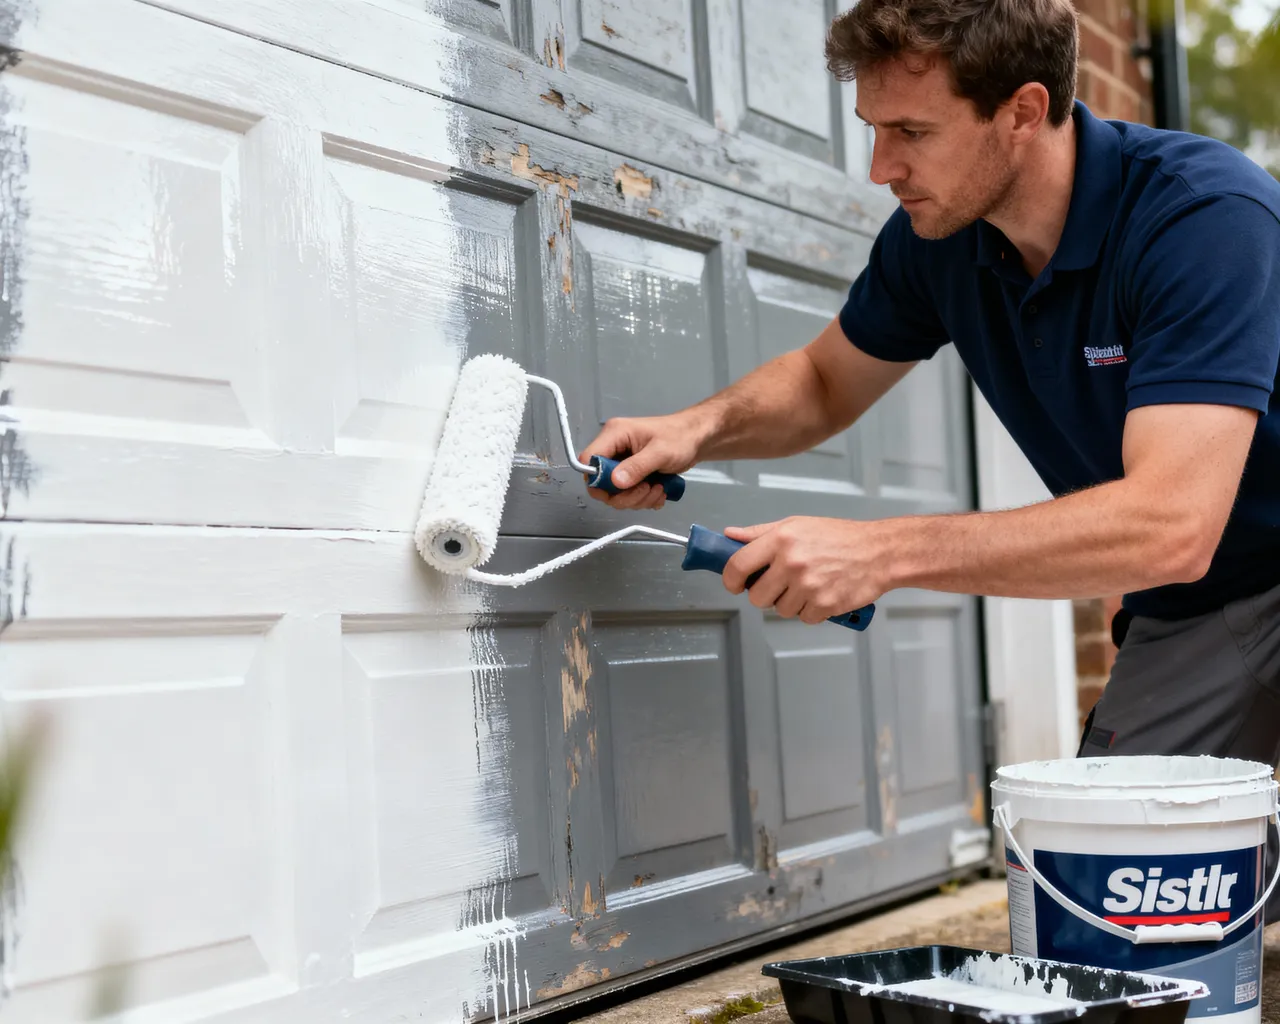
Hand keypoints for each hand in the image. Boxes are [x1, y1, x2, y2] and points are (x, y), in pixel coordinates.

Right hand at [578, 413, 701, 510]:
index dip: (598, 480)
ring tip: (659, 489)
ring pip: (615, 493)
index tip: (620, 489)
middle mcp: (613, 449)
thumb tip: (616, 482)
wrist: (696, 438)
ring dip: (637, 499)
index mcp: (614, 435)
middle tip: (647, 490)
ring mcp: (622, 463)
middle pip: (600, 483)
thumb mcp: (660, 452)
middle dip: (624, 495)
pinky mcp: (631, 474)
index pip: (588, 460)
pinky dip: (642, 499)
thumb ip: (637, 467)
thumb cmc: (680, 438)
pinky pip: (627, 495)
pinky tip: (659, 492)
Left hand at [721, 517, 887, 624]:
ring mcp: (808, 586)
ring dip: (790, 603)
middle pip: (757, 597)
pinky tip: (822, 594)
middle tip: (781, 584)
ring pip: (780, 610)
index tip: (735, 584)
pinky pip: (804, 618)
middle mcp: (792, 563)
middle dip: (765, 594)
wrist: (879, 552)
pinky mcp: (824, 605)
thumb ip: (760, 533)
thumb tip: (730, 535)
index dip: (731, 580)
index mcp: (781, 539)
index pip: (738, 566)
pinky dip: (811, 611)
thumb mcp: (796, 525)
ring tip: (808, 585)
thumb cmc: (838, 537)